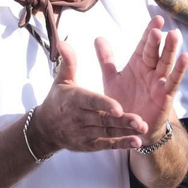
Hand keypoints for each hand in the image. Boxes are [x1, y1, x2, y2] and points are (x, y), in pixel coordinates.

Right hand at [29, 39, 155, 154]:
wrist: (45, 128)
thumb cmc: (58, 99)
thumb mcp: (62, 80)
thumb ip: (69, 62)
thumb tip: (63, 42)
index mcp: (74, 99)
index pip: (90, 101)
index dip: (104, 105)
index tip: (118, 107)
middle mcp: (79, 118)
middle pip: (103, 119)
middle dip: (121, 121)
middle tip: (140, 120)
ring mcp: (84, 133)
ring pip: (107, 132)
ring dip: (125, 132)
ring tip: (142, 129)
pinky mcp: (89, 145)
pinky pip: (106, 145)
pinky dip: (121, 144)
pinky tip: (136, 142)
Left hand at [98, 15, 187, 136]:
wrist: (130, 128)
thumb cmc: (122, 102)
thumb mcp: (111, 79)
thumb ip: (106, 60)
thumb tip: (98, 38)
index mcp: (137, 64)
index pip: (144, 44)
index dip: (149, 31)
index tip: (156, 18)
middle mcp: (150, 70)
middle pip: (154, 51)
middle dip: (157, 38)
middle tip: (159, 24)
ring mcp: (159, 82)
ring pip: (165, 63)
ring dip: (170, 49)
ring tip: (174, 35)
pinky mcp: (165, 95)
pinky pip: (173, 81)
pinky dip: (179, 70)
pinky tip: (185, 57)